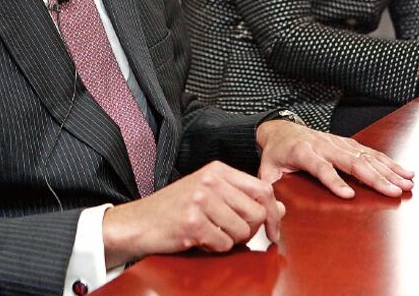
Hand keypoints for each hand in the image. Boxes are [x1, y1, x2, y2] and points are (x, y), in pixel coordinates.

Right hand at [102, 161, 282, 268]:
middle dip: (250, 231)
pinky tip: (199, 239)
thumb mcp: (211, 195)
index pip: (262, 189)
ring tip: (211, 233)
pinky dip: (214, 247)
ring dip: (230, 240)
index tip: (273, 229)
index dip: (272, 213)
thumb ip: (244, 198)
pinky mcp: (192, 222)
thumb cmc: (174, 209)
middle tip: (230, 233)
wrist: (138, 222)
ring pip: (242, 231)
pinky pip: (223, 244)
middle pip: (256, 212)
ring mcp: (201, 200)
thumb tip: (280, 208)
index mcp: (217, 170)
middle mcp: (210, 181)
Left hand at [255, 120, 413, 198]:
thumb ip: (269, 189)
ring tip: (406, 183)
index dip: (334, 181)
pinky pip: (370, 151)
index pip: (322, 168)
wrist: (281, 128)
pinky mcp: (347, 142)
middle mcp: (324, 145)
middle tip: (394, 191)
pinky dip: (389, 161)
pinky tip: (404, 171)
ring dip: (388, 170)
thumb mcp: (266, 169)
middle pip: (352, 161)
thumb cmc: (275, 153)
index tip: (349, 196)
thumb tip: (270, 214)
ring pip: (366, 156)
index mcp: (303, 152)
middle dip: (375, 177)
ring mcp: (338, 142)